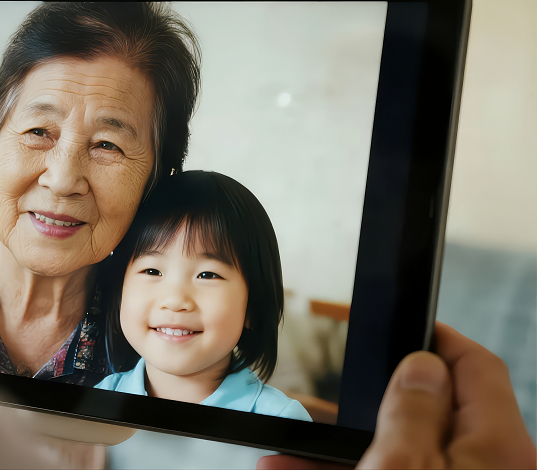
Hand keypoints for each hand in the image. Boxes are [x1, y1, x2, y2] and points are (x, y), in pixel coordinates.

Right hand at [258, 322, 535, 468]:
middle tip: (315, 406)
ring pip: (404, 460)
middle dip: (360, 411)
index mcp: (500, 449)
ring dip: (341, 456)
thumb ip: (411, 410)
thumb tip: (424, 364)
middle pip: (428, 419)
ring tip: (281, 458)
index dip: (434, 340)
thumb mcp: (399, 469)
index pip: (474, 367)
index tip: (399, 326)